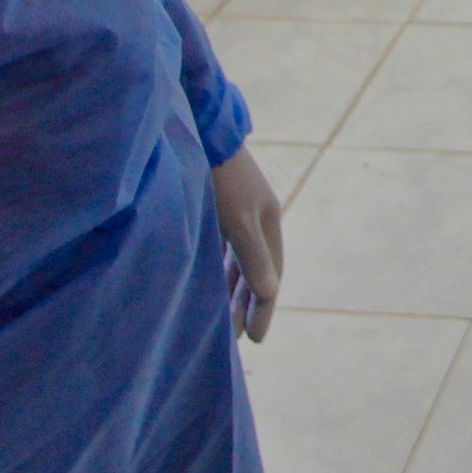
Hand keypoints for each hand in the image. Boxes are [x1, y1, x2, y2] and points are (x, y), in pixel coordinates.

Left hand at [211, 147, 285, 341]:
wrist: (201, 133)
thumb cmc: (220, 178)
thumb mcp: (238, 220)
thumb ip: (252, 257)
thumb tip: (269, 294)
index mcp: (269, 222)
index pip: (270, 276)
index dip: (263, 309)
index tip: (255, 339)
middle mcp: (255, 220)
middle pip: (254, 272)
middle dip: (247, 305)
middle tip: (237, 338)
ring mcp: (235, 214)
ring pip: (236, 263)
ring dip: (231, 292)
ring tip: (222, 320)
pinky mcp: (214, 208)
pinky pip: (220, 252)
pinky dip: (217, 272)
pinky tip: (206, 286)